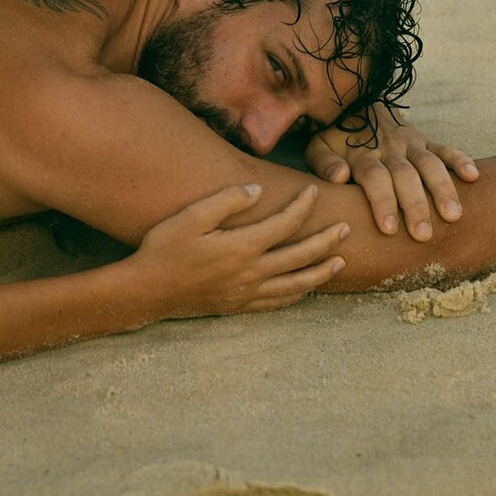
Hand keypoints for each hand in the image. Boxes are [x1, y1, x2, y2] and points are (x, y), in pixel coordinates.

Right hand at [136, 183, 347, 316]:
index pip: (284, 224)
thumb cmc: (165, 247)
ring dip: (320, 271)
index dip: (303, 206)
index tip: (314, 192)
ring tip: (339, 261)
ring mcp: (247, 292)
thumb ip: (227, 200)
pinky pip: (277, 302)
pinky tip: (305, 288)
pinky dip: (297, 294)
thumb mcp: (191, 216)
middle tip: (346, 228)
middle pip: (300, 255)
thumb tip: (258, 190)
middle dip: (326, 240)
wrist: (148, 290)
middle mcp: (251, 272)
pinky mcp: (239, 306)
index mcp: (242, 246)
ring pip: (295, 284)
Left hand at [304, 105, 479, 240]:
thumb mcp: (318, 147)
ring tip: (453, 215)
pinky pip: (445, 149)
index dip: (382, 202)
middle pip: (405, 176)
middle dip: (415, 205)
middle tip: (423, 234)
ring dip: (442, 189)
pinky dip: (460, 160)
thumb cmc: (334, 138)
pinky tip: (472, 176)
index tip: (389, 228)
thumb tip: (339, 177)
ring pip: (429, 165)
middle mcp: (389, 148)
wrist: (354, 106)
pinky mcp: (425, 140)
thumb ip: (324, 163)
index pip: (374, 178)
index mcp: (362, 153)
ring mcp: (410, 143)